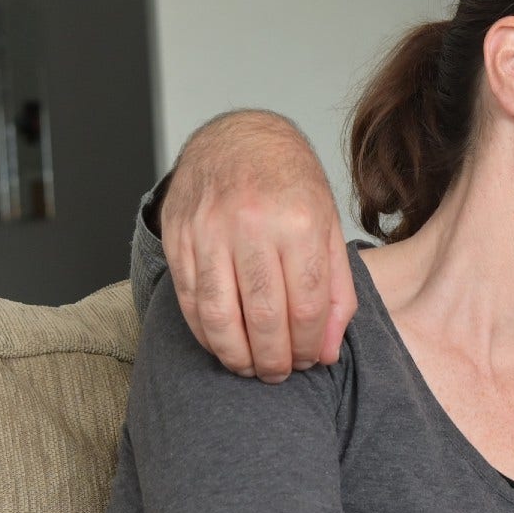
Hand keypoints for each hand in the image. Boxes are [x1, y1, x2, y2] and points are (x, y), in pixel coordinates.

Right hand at [163, 111, 357, 382]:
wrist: (237, 138)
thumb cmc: (289, 185)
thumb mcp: (329, 227)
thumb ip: (334, 291)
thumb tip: (328, 350)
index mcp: (299, 221)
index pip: (305, 307)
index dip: (308, 347)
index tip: (309, 361)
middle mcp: (252, 225)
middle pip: (263, 318)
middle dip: (273, 360)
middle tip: (279, 374)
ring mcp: (209, 230)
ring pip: (219, 316)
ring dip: (236, 356)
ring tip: (250, 368)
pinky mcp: (178, 236)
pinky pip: (188, 301)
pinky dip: (205, 334)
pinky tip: (222, 344)